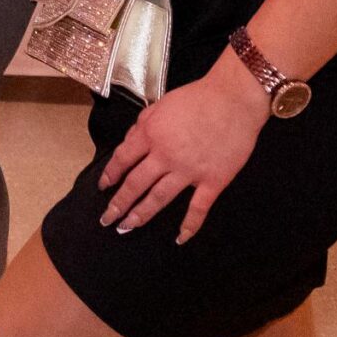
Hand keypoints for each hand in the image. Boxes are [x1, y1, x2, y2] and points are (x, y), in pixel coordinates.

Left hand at [96, 53, 270, 242]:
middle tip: (107, 219)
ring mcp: (189, 170)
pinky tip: (179, 238)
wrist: (233, 99)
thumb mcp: (160, 105)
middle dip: (119, 203)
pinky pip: (198, 208)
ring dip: (141, 215)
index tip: (103, 187)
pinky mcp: (213, 180)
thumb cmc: (197, 98)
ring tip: (127, 227)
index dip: (110, 175)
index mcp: (150, 134)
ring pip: (159, 198)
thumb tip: (131, 142)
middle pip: (136, 184)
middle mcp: (165, 155)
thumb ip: (143, 125)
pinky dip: (189, 225)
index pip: (122, 160)